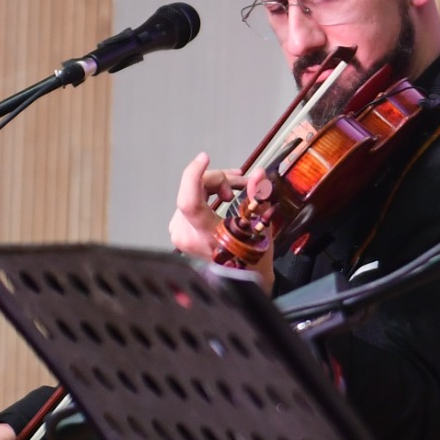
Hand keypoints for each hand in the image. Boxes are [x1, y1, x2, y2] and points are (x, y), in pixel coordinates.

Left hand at [169, 153, 273, 289]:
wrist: (243, 281)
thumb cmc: (251, 259)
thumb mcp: (260, 226)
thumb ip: (257, 196)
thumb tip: (259, 174)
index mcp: (204, 235)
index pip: (189, 200)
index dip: (194, 174)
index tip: (205, 158)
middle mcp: (186, 234)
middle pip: (197, 190)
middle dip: (222, 181)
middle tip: (244, 184)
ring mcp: (179, 233)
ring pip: (195, 193)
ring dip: (219, 186)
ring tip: (240, 188)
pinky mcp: (180, 230)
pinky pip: (192, 201)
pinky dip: (210, 194)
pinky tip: (226, 194)